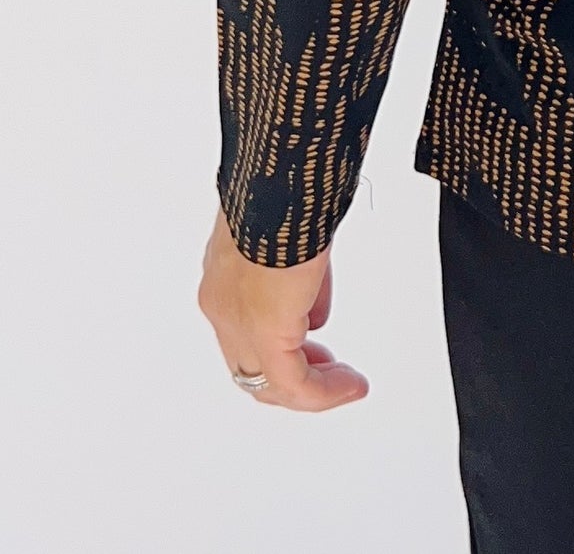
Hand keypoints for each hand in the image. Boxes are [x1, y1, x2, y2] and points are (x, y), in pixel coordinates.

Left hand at [198, 205, 367, 411]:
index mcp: (225, 276)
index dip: (281, 342)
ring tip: (346, 384)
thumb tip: (316, 315)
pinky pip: (293, 383)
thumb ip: (301, 278)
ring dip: (310, 388)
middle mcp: (223, 306)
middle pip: (250, 364)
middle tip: (329, 372)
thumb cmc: (285, 191)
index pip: (245, 329)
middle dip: (293, 372)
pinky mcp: (265, 333)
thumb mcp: (295, 236)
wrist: (278, 181)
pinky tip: (351, 386)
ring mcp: (238, 323)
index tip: (316, 343)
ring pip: (266, 382)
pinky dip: (323, 392)